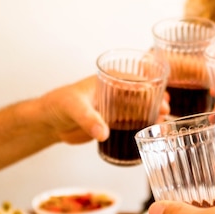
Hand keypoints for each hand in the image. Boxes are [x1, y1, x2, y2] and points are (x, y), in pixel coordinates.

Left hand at [40, 77, 171, 143]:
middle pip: (141, 94)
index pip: (134, 80)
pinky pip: (130, 122)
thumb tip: (103, 133)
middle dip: (156, 100)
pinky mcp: (110, 122)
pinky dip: (142, 124)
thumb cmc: (58, 104)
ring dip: (151, 113)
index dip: (150, 87)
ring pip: (138, 108)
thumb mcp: (74, 108)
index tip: (161, 96)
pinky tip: (150, 130)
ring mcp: (113, 107)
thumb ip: (88, 119)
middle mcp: (113, 92)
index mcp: (107, 80)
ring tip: (162, 121)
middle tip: (165, 111)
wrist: (48, 122)